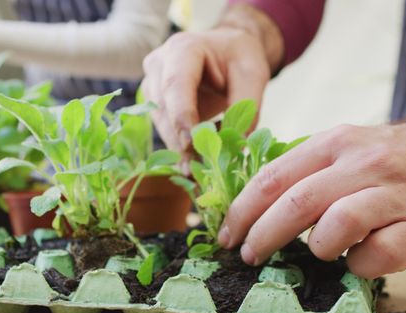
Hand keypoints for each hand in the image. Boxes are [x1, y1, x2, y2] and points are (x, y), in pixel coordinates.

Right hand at [141, 4, 282, 157]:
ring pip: (162, 125)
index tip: (192, 145)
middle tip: (200, 171)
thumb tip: (238, 143)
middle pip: (165, 109)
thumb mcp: (253, 74)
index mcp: (183, 49)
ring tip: (204, 171)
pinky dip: (182, 148)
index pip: (175, 84)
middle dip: (182, 142)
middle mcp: (159, 65)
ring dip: (182, 150)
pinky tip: (199, 162)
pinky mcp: (154, 104)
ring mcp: (152, 85)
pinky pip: (165, 130)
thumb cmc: (239, 57)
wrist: (226, 50)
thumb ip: (246, 105)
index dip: (181, 116)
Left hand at [219, 100, 405, 278]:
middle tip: (250, 256)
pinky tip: (359, 258)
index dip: (242, 211)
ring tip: (320, 249)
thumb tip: (249, 208)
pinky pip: (377, 255)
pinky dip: (358, 264)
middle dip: (263, 235)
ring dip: (317, 247)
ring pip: (337, 225)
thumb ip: (302, 171)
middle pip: (297, 202)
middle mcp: (363, 163)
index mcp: (333, 143)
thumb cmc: (384, 161)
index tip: (227, 234)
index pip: (273, 177)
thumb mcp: (341, 149)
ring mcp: (395, 194)